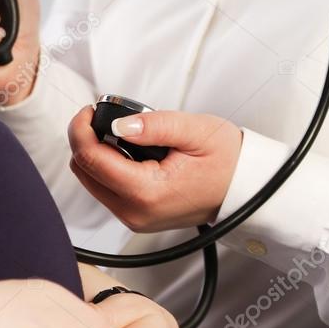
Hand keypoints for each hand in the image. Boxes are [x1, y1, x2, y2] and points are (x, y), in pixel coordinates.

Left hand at [68, 107, 242, 231]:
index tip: (90, 110)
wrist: (247, 189)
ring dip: (97, 153)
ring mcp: (134, 218)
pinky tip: (128, 151)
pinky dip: (108, 166)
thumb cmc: (228, 162)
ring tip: (122, 133)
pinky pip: (106, 189)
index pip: (91, 160)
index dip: (81, 129)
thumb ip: (153, 126)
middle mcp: (135, 212)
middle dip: (86, 140)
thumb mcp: (195, 131)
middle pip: (84, 171)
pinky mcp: (136, 217)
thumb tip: (118, 124)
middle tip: (105, 117)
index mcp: (147, 192)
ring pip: (91, 181)